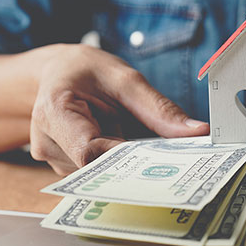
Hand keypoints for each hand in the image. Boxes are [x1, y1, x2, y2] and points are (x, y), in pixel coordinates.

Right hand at [30, 44, 208, 174]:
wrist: (57, 73)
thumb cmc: (85, 71)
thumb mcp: (125, 78)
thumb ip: (159, 108)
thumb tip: (197, 131)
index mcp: (54, 112)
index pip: (89, 151)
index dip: (127, 158)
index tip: (160, 154)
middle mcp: (48, 142)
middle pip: (98, 169)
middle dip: (135, 163)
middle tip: (166, 151)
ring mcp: (54, 159)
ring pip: (101, 174)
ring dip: (127, 162)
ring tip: (138, 138)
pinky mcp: (66, 167)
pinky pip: (99, 172)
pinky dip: (118, 163)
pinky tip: (126, 145)